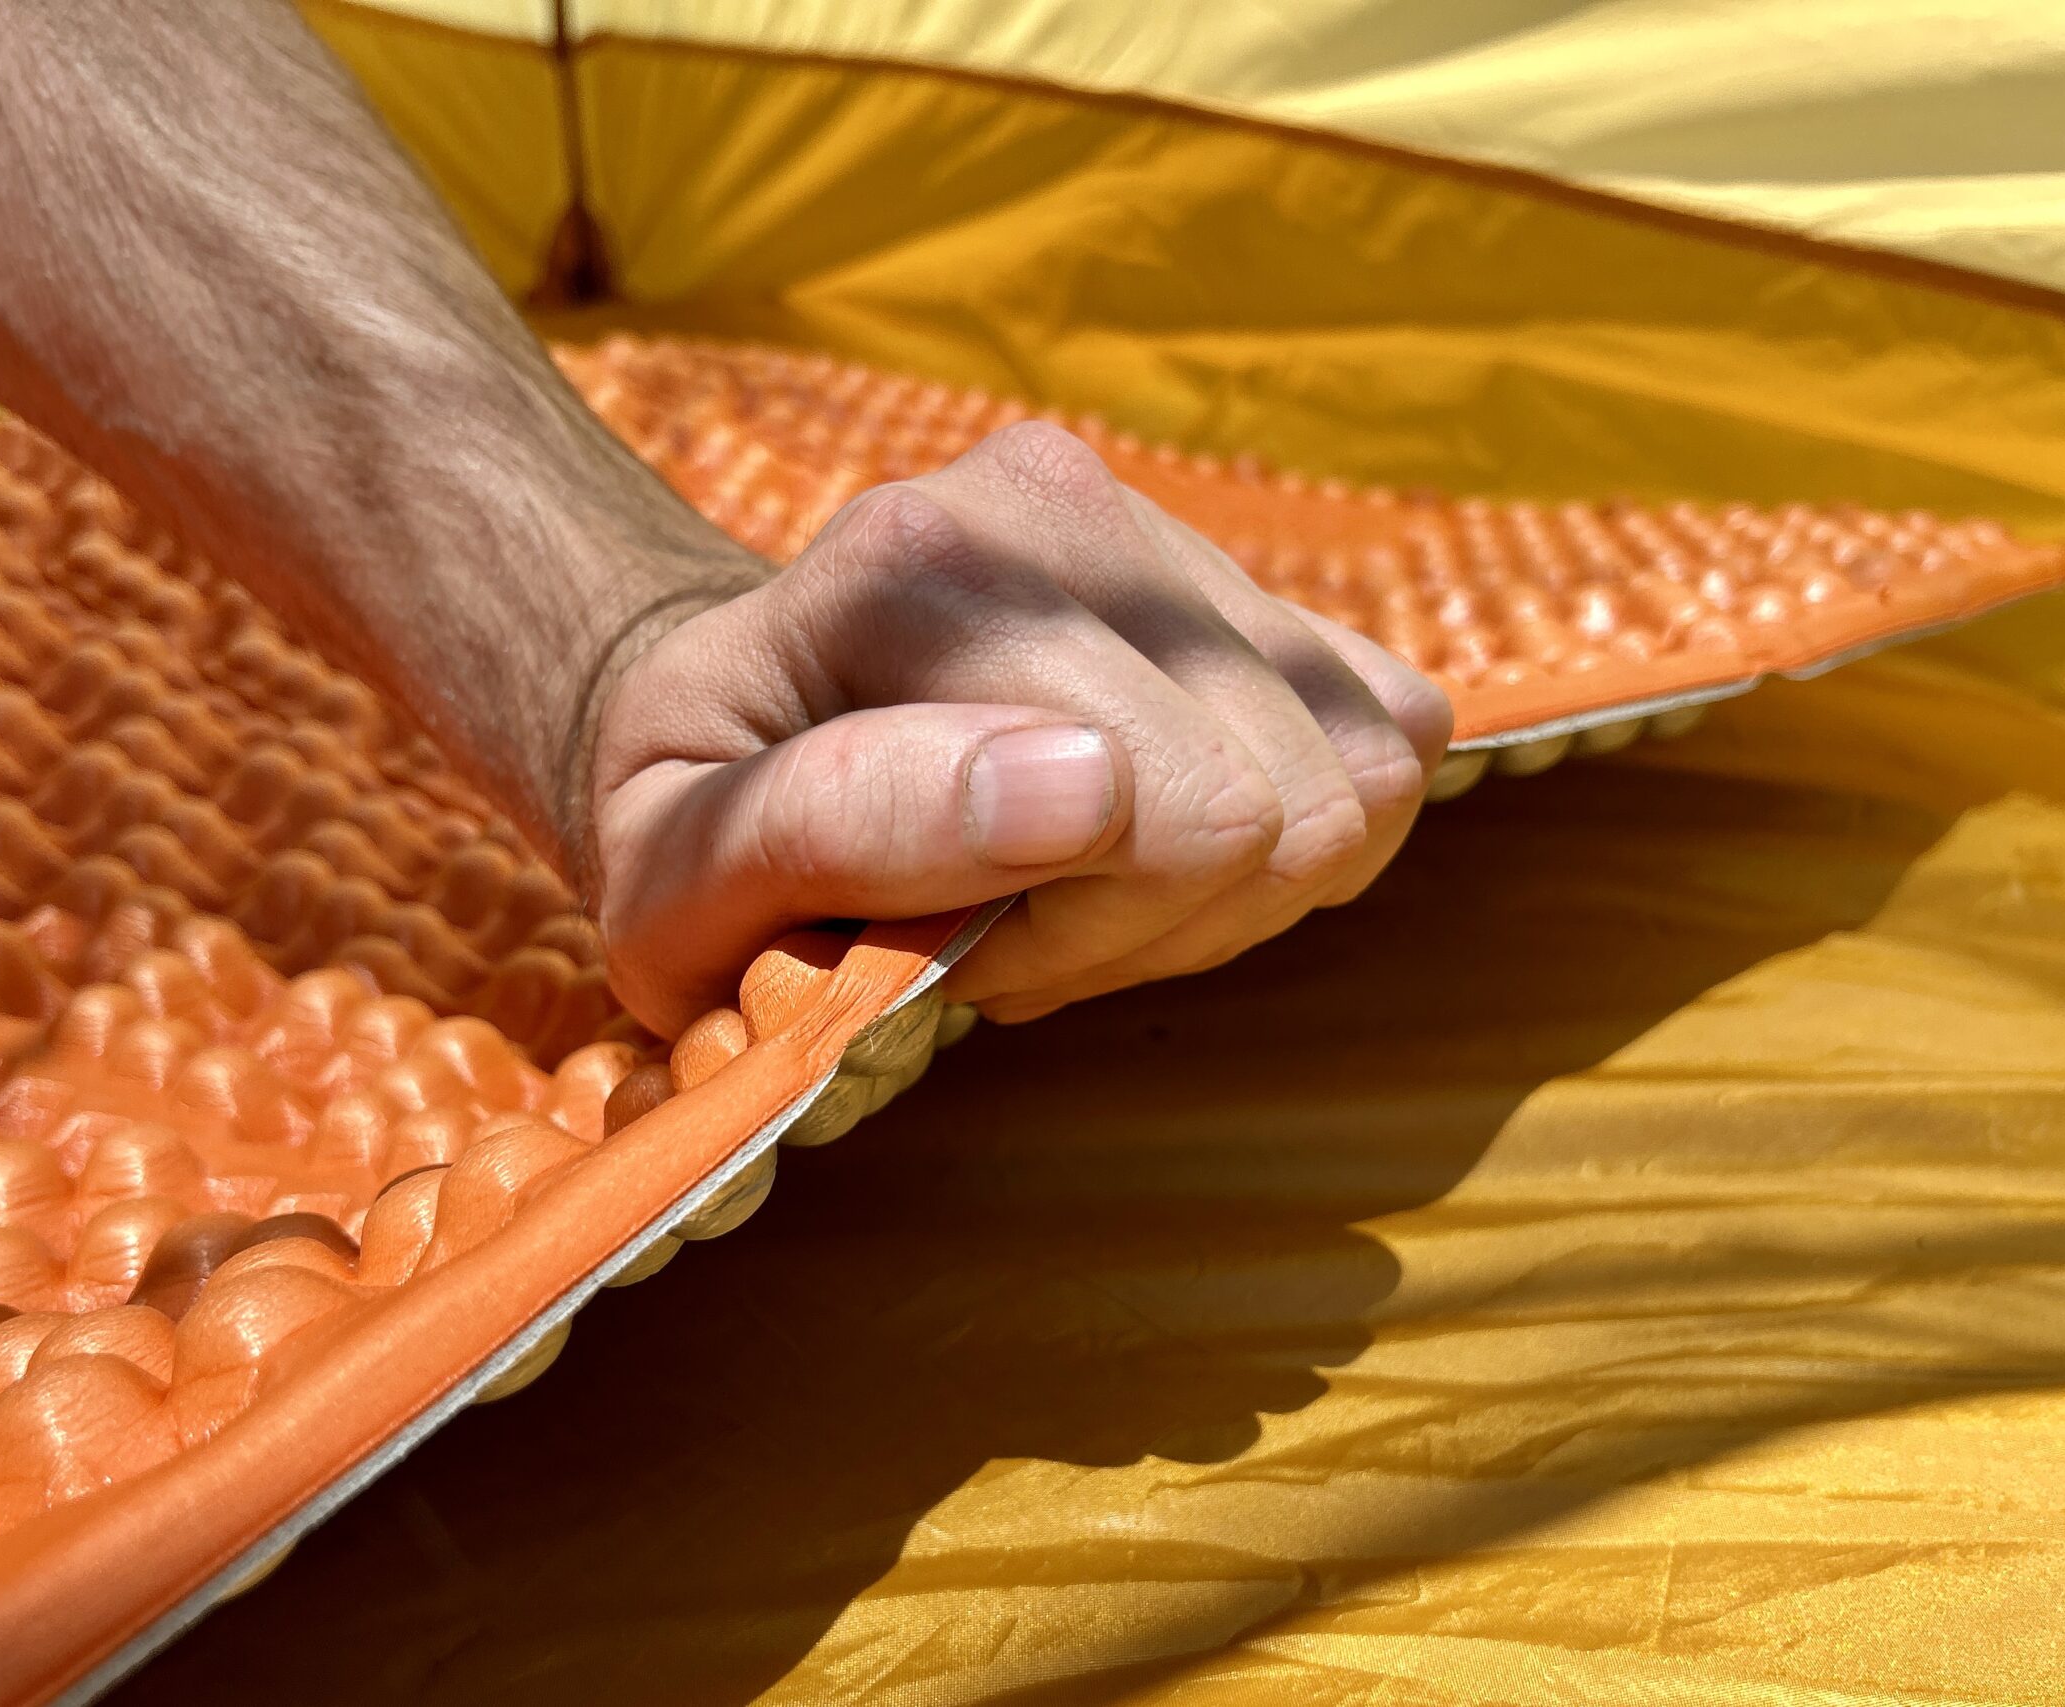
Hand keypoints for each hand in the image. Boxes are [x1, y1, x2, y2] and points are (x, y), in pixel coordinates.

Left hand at [586, 422, 1452, 1035]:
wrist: (724, 718)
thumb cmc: (683, 829)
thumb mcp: (676, 879)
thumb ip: (840, 829)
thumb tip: (1091, 785)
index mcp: (918, 560)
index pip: (1188, 814)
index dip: (1082, 942)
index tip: (947, 945)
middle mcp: (1063, 502)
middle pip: (1291, 803)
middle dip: (1151, 924)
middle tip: (1002, 927)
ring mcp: (1163, 524)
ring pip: (1358, 775)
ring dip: (1217, 891)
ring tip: (1061, 887)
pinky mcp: (1237, 573)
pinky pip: (1389, 732)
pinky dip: (1287, 834)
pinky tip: (1143, 842)